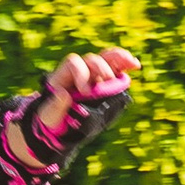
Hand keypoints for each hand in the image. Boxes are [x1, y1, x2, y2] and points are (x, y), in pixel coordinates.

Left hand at [13, 47, 139, 173]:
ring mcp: (93, 75)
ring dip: (119, 59)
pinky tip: (135, 66)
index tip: (85, 91)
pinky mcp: (105, 81)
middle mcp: (79, 72)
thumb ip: (54, 107)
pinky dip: (125, 65)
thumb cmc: (51, 119)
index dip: (81, 73)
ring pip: (106, 60)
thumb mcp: (48, 116)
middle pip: (92, 59)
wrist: (58, 125)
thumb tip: (64, 94)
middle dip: (101, 68)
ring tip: (133, 64)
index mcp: (63, 76)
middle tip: (107, 81)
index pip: (73, 63)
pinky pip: (116, 68)